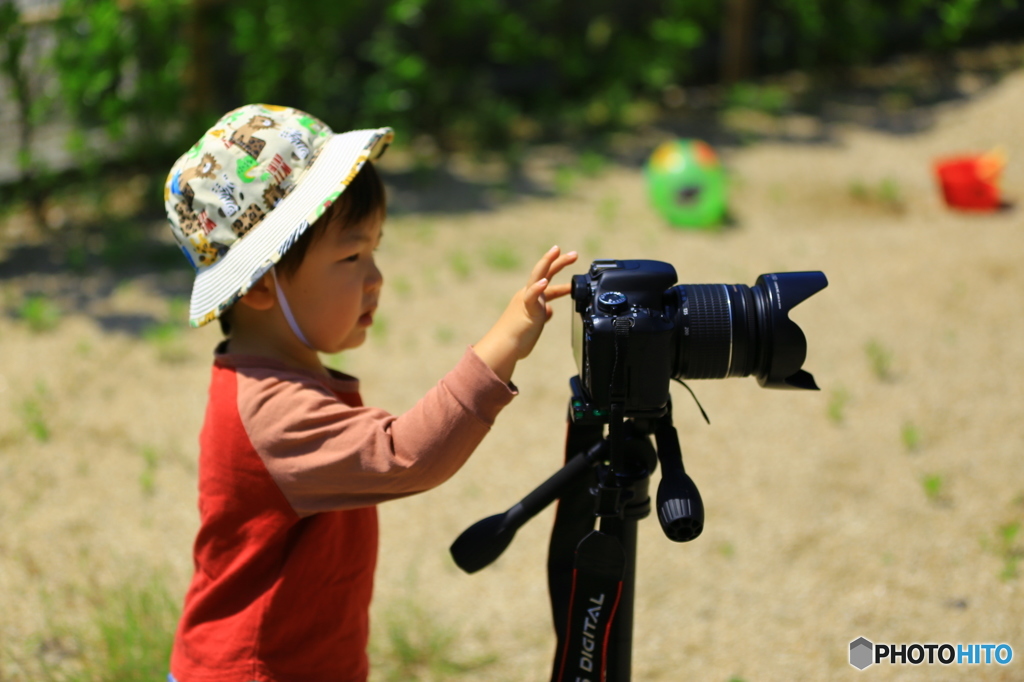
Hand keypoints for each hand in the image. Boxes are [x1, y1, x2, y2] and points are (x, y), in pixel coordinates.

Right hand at [473, 246, 578, 382]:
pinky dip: (537, 288)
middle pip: (544, 273)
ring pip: (537, 276)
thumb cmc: (516, 338)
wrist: (502, 347)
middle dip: (558, 261)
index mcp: (530, 299)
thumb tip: (550, 310)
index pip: (549, 285)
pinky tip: (544, 282)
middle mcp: (528, 296)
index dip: (561, 279)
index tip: (572, 271)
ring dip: (547, 262)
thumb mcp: (535, 324)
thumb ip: (543, 315)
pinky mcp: (525, 310)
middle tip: (574, 254)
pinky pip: (531, 297)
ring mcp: (526, 301)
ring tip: (557, 251)